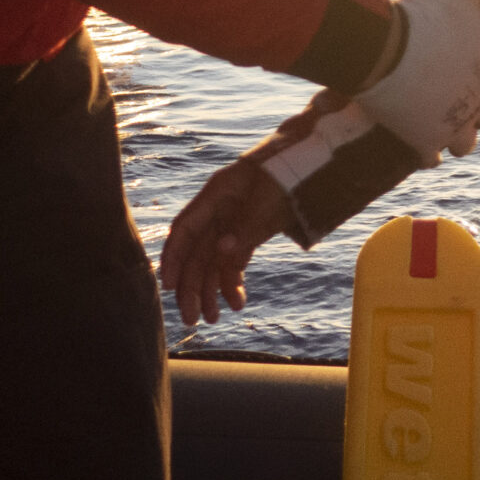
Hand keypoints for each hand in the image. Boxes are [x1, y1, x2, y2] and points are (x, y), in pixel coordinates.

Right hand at [159, 144, 295, 327]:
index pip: (185, 229)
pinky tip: (237, 303)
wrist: (311, 161)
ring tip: (214, 319)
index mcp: (217, 195)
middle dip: (192, 286)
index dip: (174, 257)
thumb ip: (245, 226)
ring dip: (211, 290)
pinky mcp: (248, 233)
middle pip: (197, 252)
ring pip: (214, 262)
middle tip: (191, 319)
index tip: (168, 286)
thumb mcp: (268, 199)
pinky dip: (233, 282)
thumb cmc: (287, 173)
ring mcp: (233, 223)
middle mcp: (219, 211)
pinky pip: (234, 261)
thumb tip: (222, 253)